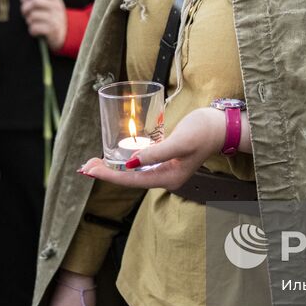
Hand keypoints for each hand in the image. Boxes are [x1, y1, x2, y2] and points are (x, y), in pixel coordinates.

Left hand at [20, 0, 67, 52]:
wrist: (64, 35)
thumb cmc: (51, 18)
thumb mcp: (50, 6)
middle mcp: (56, 6)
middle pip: (35, 1)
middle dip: (25, 7)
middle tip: (24, 13)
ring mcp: (55, 18)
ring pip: (33, 15)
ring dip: (28, 20)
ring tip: (31, 23)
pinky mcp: (52, 29)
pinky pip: (34, 27)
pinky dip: (31, 30)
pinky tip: (34, 31)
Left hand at [76, 106, 230, 191]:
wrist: (222, 126)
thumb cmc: (203, 131)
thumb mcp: (180, 141)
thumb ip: (156, 153)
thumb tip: (131, 163)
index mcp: (168, 177)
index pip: (131, 179)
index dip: (108, 175)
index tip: (89, 170)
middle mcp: (165, 176)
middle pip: (129, 178)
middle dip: (106, 172)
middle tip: (84, 166)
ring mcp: (165, 168)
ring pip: (132, 171)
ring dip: (113, 167)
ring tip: (93, 163)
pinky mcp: (165, 158)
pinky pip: (140, 163)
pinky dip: (124, 159)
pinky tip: (115, 156)